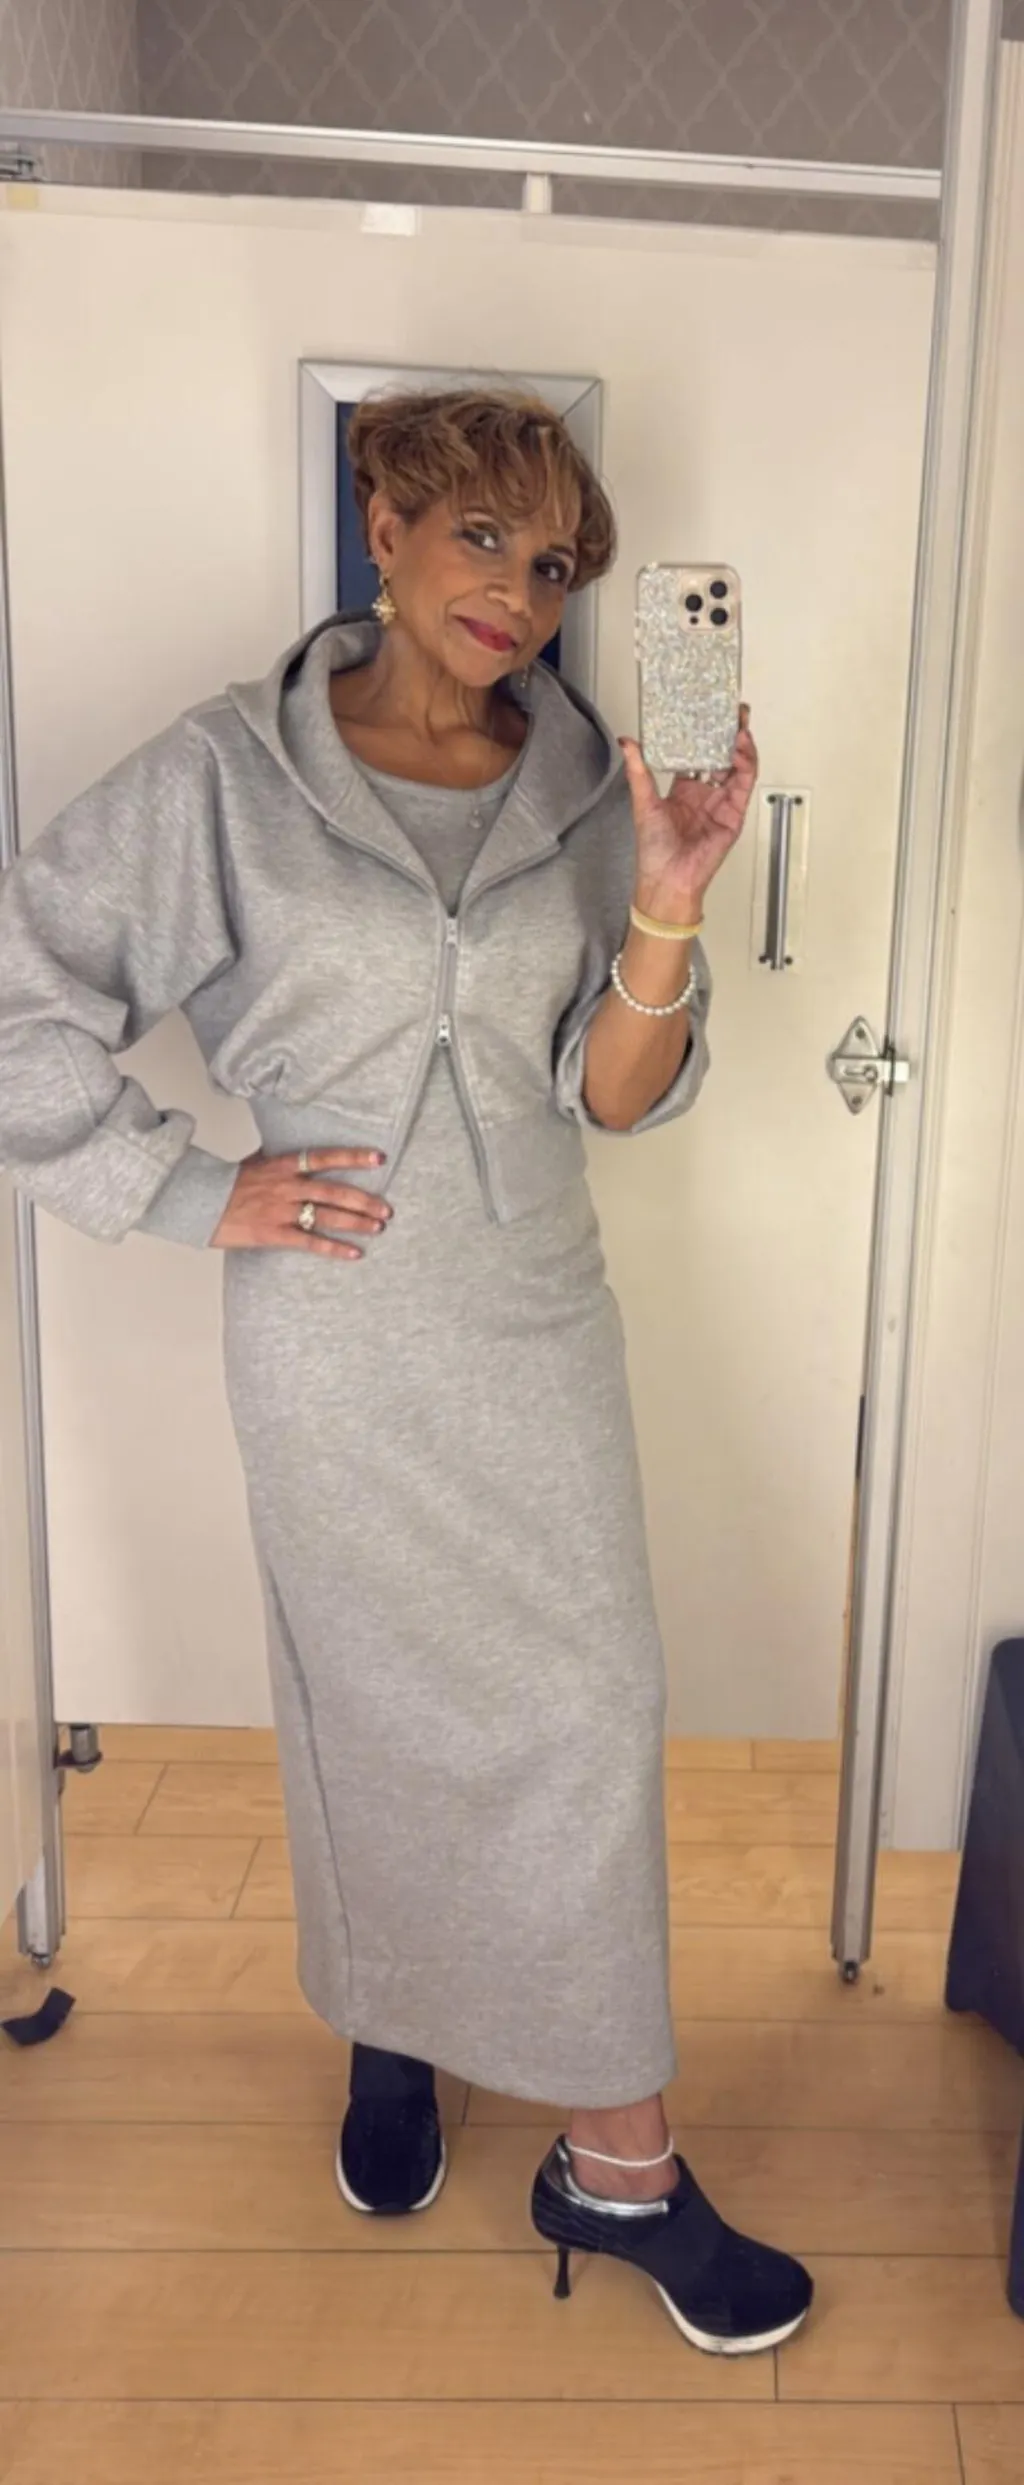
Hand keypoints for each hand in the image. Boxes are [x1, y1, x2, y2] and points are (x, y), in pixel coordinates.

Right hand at [210, 1146, 392, 1259]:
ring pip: (328, 1215)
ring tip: (378, 1227)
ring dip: (357, 1222)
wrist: (198, 1203)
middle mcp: (287, 1186)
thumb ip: (279, 1160)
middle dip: (364, 1200)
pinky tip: (354, 1253)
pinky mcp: (274, 1234)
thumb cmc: (225, 1184)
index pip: (324, 1157)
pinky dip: (334, 1248)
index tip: (378, 1158)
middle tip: (386, 1208)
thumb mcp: (254, 1162)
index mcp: (282, 1165)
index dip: (353, 1157)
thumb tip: (297, 1155)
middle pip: (334, 1191)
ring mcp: (281, 1211)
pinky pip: (310, 1242)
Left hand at [619, 705, 757, 920]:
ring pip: (738, 767)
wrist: (668, 878)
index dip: (706, 735)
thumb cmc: (654, 849)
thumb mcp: (643, 802)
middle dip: (730, 734)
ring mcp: (722, 803)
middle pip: (723, 757)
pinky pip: (744, 784)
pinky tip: (741, 748)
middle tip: (733, 710)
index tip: (708, 713)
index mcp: (685, 790)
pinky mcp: (734, 814)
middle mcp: (706, 794)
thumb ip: (638, 771)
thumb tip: (627, 742)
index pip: (700, 755)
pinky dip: (746, 765)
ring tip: (739, 725)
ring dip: (741, 745)